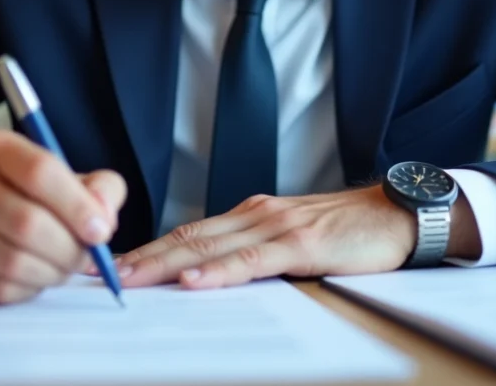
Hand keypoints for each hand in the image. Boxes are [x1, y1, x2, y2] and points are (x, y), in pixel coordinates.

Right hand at [0, 130, 125, 303]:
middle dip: (69, 249)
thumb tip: (104, 218)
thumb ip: (100, 188)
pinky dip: (28, 289)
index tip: (101, 231)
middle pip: (28, 223)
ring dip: (51, 272)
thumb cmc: (25, 196)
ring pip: (14, 262)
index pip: (40, 173)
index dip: (78, 206)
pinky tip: (34, 277)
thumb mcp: (65, 178)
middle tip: (84, 257)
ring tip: (61, 267)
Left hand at [117, 185, 479, 289]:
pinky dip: (219, 272)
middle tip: (98, 273)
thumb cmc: (348, 231)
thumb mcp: (293, 238)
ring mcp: (276, 226)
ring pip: (209, 246)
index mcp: (250, 215)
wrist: (397, 213)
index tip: (110, 265)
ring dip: (164, 264)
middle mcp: (255, 214)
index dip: (147, 249)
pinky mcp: (302, 243)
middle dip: (139, 256)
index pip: (188, 234)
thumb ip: (256, 252)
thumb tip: (213, 276)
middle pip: (186, 237)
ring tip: (127, 278)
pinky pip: (252, 260)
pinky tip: (194, 282)